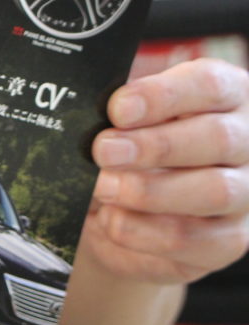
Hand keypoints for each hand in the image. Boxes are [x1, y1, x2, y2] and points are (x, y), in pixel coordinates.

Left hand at [87, 58, 248, 283]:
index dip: (161, 96)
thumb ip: (119, 111)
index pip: (209, 85)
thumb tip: (90, 112)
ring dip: (148, 191)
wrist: (126, 206)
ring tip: (102, 186)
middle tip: (103, 150)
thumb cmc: (130, 146)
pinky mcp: (229, 238)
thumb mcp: (125, 119)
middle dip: (154, 146)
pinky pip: (194, 239)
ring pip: (214, 191)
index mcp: (226, 96)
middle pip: (217, 137)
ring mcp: (244, 193)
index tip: (117, 109)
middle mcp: (246, 141)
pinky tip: (112, 218)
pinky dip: (145, 231)